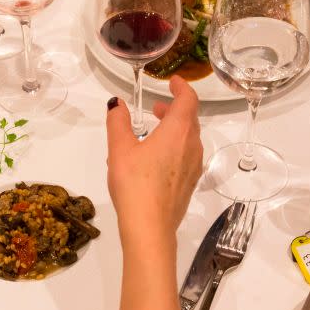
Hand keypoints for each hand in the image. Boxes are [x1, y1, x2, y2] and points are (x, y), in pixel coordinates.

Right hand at [106, 76, 203, 245]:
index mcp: (178, 131)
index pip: (188, 100)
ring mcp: (194, 166)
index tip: (172, 82)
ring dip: (175, 130)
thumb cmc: (134, 183)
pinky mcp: (190, 183)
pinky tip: (155, 160)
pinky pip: (186, 157)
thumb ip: (118, 122)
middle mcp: (192, 146)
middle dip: (175, 109)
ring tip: (153, 134)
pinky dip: (175, 148)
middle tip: (157, 109)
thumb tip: (116, 104)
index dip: (181, 87)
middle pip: (190, 119)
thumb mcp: (120, 149)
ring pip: (190, 139)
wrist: (149, 226)